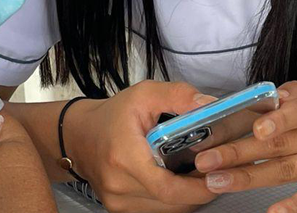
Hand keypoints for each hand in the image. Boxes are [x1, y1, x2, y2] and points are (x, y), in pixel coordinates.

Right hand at [66, 80, 218, 212]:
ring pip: (166, 210)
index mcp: (124, 157)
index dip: (196, 188)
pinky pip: (155, 211)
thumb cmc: (113, 115)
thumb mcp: (144, 94)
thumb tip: (209, 104)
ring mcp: (117, 202)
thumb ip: (178, 96)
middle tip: (216, 172)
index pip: (167, 187)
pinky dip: (172, 201)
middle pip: (171, 202)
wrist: (78, 135)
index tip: (217, 177)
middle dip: (198, 191)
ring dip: (187, 198)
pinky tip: (180, 183)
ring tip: (200, 176)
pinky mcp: (118, 209)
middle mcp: (118, 186)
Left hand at [194, 79, 296, 212]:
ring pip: (287, 170)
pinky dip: (293, 206)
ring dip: (248, 177)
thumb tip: (263, 98)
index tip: (254, 128)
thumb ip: (295, 93)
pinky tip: (272, 212)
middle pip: (282, 143)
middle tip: (206, 158)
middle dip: (239, 151)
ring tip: (216, 180)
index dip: (278, 119)